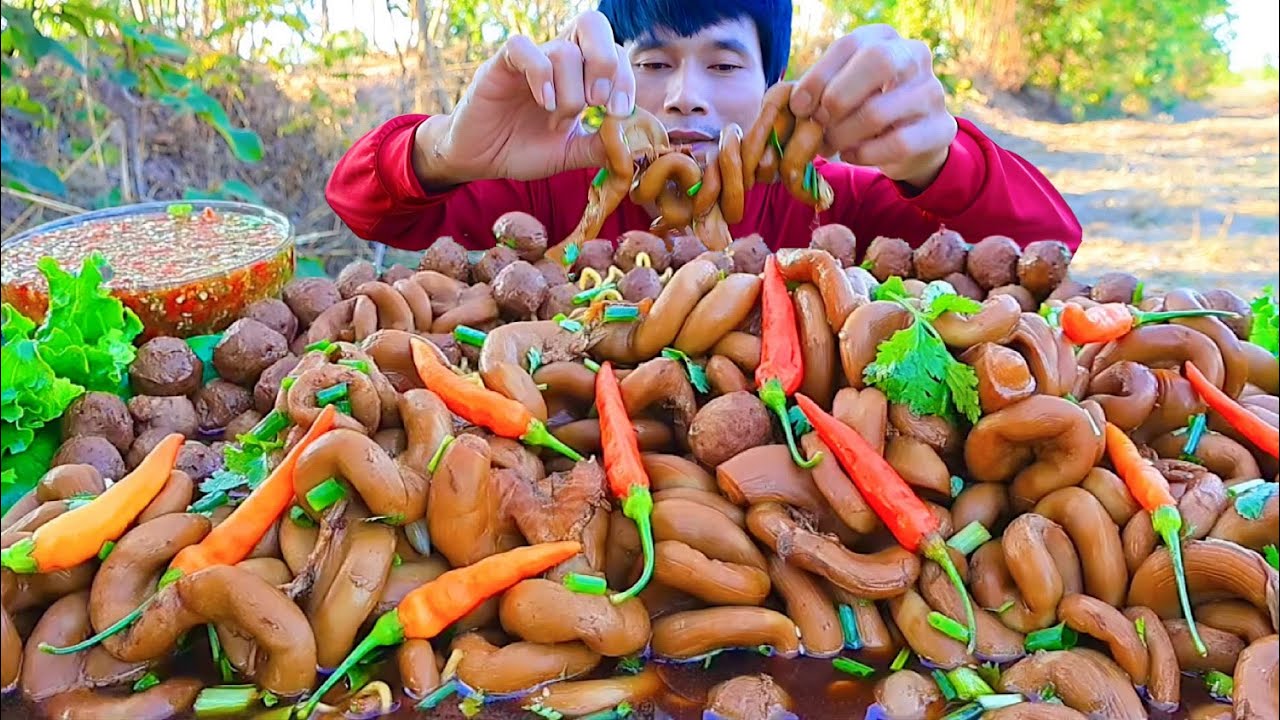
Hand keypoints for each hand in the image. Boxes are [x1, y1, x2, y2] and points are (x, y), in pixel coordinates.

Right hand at [413, 10, 633, 188]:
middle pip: (593, 26)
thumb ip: (600, 146)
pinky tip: (544, 103)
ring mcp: (531, 59)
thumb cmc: (524, 149)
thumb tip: (635, 144)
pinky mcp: (501, 65)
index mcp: (580, 74)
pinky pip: (524, 50)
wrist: (481, 159)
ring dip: (570, 93)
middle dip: (606, 63)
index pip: (615, 52)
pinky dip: (541, 76)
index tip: (620, 112)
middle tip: (598, 103)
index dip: (625, 77)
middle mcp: (558, 58)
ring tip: (557, 122)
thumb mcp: (570, 153)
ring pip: (564, 50)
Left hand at [790, 25, 955, 189]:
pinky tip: (852, 155)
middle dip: (837, 98)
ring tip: (829, 145)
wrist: (910, 141)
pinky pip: (897, 143)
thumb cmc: (864, 108)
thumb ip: (819, 91)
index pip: (849, 44)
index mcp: (884, 38)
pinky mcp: (941, 127)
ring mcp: (932, 91)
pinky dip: (865, 154)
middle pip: (877, 62)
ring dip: (843, 135)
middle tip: (818, 123)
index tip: (798, 107)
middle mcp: (914, 56)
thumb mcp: (841, 91)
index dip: (818, 76)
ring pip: (878, 111)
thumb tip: (796, 104)